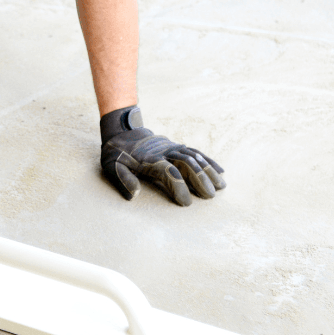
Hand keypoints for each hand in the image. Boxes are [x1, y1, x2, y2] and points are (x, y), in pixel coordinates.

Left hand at [99, 106, 225, 205]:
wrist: (121, 132)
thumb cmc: (116, 154)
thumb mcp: (112, 166)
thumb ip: (123, 180)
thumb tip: (135, 195)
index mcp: (149, 159)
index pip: (168, 172)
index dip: (178, 186)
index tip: (186, 203)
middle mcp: (164, 152)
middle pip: (186, 163)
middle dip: (199, 179)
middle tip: (210, 196)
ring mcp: (172, 147)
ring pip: (194, 157)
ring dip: (208, 171)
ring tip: (221, 186)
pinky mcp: (176, 146)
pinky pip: (195, 152)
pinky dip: (208, 161)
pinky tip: (220, 171)